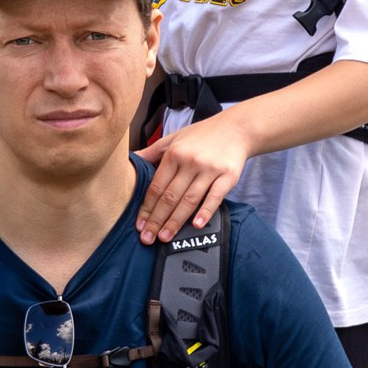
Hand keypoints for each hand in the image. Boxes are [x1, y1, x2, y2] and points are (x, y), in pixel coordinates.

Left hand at [135, 111, 252, 241]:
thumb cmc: (202, 135)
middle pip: (170, 197)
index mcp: (174, 153)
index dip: (146, 208)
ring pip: (189, 200)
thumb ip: (152, 152)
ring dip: (176, 222)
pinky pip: (215, 197)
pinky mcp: (228, 176)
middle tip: (147, 239)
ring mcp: (210, 170)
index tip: (139, 225)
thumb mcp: (174, 138)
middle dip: (157, 220)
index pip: (156, 186)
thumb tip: (130, 159)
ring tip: (165, 238)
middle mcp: (190, 162)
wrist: (237, 128)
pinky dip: (205, 212)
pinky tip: (196, 226)